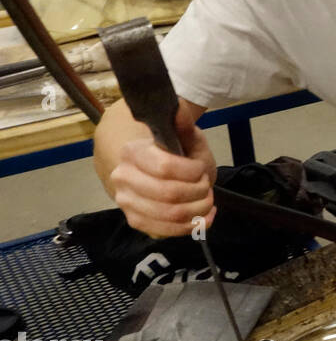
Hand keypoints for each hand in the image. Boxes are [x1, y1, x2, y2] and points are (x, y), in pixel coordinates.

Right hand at [109, 114, 216, 237]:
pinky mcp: (137, 221)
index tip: (200, 168)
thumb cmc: (179, 155)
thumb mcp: (188, 138)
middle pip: (170, 194)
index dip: (193, 172)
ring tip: (207, 200)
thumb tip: (181, 109)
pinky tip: (205, 216)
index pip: (166, 168)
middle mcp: (123, 178)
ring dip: (199, 209)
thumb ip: (185, 126)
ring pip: (171, 215)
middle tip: (206, 185)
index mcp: (132, 153)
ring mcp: (127, 202)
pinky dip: (193, 226)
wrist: (164, 174)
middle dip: (198, 192)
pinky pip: (167, 231)